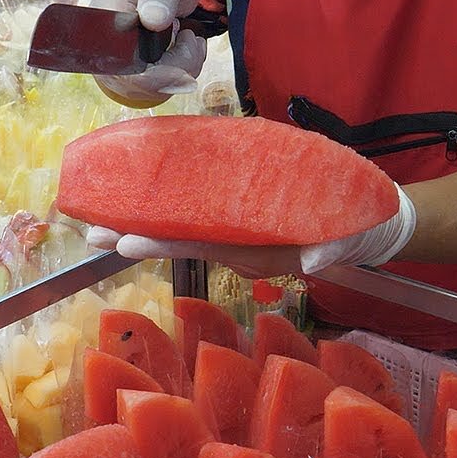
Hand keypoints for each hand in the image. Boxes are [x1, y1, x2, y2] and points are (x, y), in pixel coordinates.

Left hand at [87, 183, 418, 278]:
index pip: (200, 246)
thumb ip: (330, 250)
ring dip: (138, 225)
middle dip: (133, 236)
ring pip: (178, 230)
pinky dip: (165, 206)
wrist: (366, 223)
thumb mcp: (347, 241)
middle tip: (90, 233)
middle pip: (175, 240)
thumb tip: (314, 262)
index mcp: (255, 252)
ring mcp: (235, 232)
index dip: (162, 243)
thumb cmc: (355, 230)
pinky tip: (139, 195)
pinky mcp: (238, 214)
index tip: (126, 241)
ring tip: (98, 224)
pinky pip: (196, 211)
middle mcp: (236, 246)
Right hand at [89, 0, 205, 106]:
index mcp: (106, 22)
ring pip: (156, 89)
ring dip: (185, 67)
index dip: (162, 69)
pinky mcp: (133, 79)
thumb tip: (153, 19)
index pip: (127, 65)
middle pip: (145, 82)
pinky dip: (182, 72)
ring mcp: (119, 68)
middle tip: (191, 35)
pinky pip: (160, 89)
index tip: (188, 39)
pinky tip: (185, 50)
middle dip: (181, 64)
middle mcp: (107, 51)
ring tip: (189, 37)